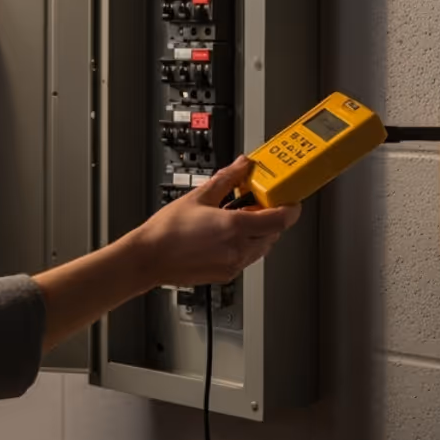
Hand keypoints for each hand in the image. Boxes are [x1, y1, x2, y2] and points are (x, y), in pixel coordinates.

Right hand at [129, 156, 300, 285]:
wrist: (149, 258)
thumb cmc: (167, 231)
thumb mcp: (199, 196)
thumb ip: (227, 178)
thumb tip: (242, 165)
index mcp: (235, 227)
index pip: (280, 219)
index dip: (290, 209)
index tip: (290, 201)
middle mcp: (238, 249)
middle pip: (273, 233)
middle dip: (271, 218)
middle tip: (258, 204)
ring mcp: (233, 264)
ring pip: (262, 248)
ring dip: (259, 233)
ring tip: (238, 218)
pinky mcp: (225, 274)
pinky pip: (247, 258)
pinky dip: (245, 245)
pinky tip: (226, 235)